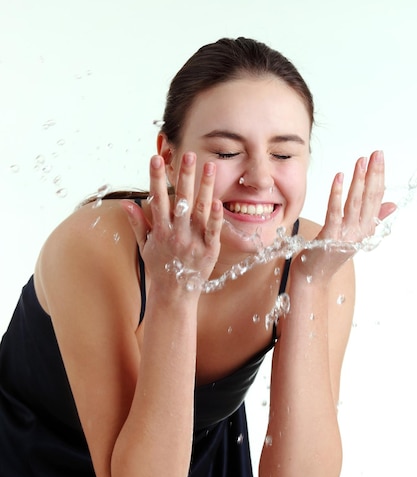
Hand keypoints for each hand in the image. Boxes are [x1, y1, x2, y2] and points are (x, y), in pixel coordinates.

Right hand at [122, 152, 222, 290]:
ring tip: (210, 166)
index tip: (155, 158)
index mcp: (160, 230)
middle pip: (180, 199)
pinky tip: (218, 200)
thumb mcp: (145, 246)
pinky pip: (213, 230)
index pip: (158, 198)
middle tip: (188, 154)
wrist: (174, 294)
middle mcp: (177, 233)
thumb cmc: (160, 268)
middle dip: (184, 176)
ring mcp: (194, 241)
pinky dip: (216, 216)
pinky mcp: (209, 249)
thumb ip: (138, 223)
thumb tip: (127, 203)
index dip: (156, 178)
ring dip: (205, 187)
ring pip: (200, 209)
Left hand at [295, 150, 396, 280]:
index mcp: (367, 230)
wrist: (314, 277)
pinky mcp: (330, 237)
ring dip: (359, 181)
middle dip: (373, 174)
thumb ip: (373, 219)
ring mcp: (346, 235)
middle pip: (370, 199)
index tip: (379, 159)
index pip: (377, 199)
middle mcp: (360, 232)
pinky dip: (337, 194)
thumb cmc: (329, 254)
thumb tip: (392, 204)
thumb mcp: (354, 235)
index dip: (379, 178)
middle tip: (375, 154)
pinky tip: (339, 178)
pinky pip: (335, 212)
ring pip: (355, 203)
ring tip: (360, 161)